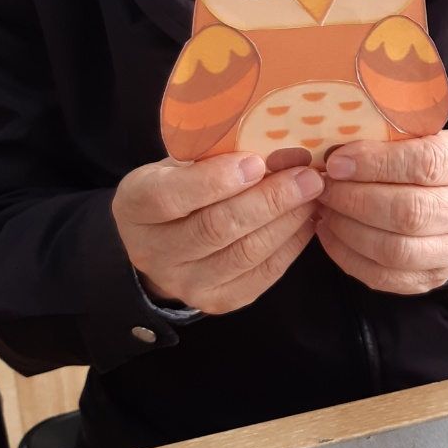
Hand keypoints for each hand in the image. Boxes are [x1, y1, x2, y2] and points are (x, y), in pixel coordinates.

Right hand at [113, 153, 321, 313]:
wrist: (164, 239)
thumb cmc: (179, 186)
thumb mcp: (180, 162)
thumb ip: (215, 155)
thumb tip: (280, 146)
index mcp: (135, 206)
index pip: (170, 197)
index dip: (215, 181)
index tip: (256, 162)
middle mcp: (153, 251)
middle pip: (216, 228)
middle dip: (269, 199)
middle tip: (306, 175)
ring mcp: (184, 284)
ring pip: (245, 253)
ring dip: (287, 220)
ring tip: (312, 193)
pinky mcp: (218, 301)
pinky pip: (263, 274)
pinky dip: (292, 244)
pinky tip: (306, 218)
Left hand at [315, 130, 447, 295]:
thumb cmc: (430, 158)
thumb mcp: (423, 135)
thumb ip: (388, 138)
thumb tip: (336, 152)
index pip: (426, 164)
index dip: (376, 164)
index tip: (338, 162)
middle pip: (409, 212)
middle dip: (355, 199)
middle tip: (325, 187)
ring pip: (395, 250)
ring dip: (348, 229)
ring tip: (325, 208)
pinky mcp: (433, 277)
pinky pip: (384, 277)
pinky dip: (347, 256)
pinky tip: (329, 232)